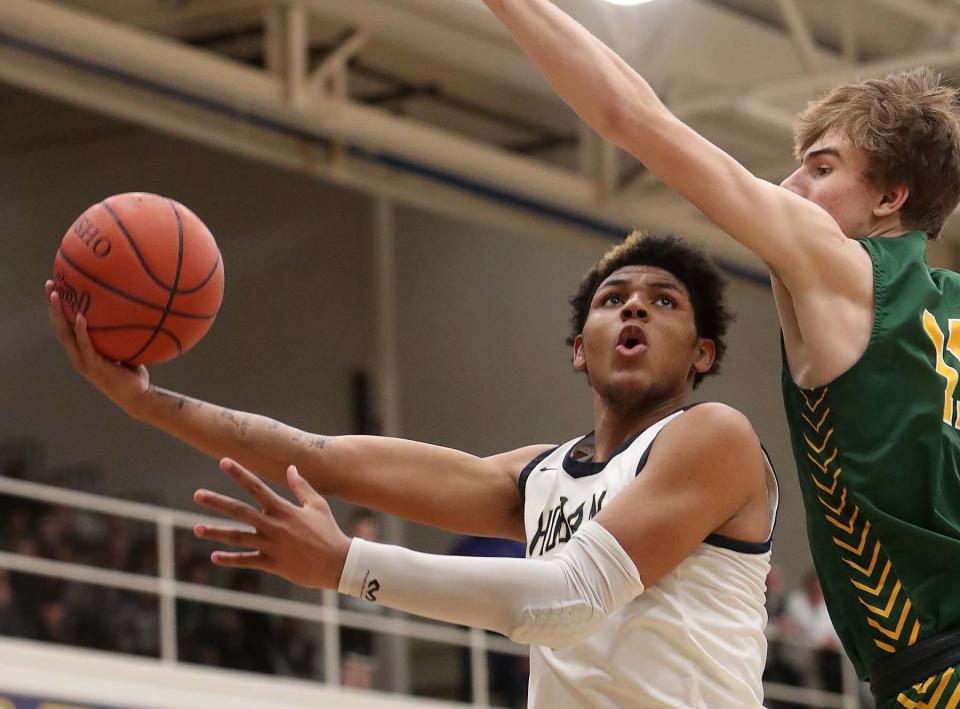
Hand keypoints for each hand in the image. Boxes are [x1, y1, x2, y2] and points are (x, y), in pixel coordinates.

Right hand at [45, 280, 149, 412]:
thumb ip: (122, 338)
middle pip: (59, 328)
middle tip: (49, 285)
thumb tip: (133, 315)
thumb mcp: (125, 352)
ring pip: (65, 335)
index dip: (58, 311)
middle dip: (52, 306)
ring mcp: (84, 362)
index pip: (65, 329)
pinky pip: (85, 344)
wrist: (138, 397)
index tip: (57, 290)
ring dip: (59, 314)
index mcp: (82, 353)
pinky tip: (80, 316)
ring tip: (56, 295)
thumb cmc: (134, 376)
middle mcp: (78, 357)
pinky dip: (81, 330)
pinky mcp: (93, 365)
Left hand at [193, 458, 350, 588]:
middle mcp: (273, 525)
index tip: (223, 461)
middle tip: (197, 495)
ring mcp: (271, 545)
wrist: (337, 562)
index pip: (256, 487)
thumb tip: (291, 468)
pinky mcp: (272, 564)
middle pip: (239, 511)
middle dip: (217, 502)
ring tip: (196, 529)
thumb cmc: (328, 531)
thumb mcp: (317, 505)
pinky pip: (247, 561)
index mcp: (283, 509)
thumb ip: (301, 487)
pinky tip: (215, 556)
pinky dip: (230, 559)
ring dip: (216, 532)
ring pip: (238, 537)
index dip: (239, 473)